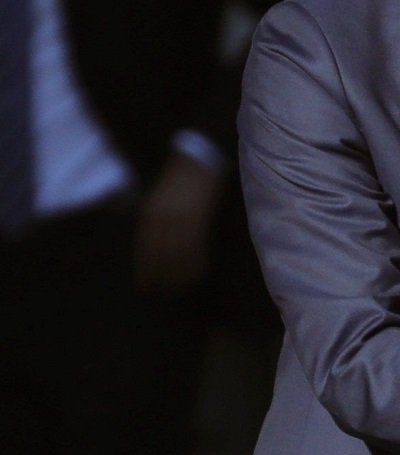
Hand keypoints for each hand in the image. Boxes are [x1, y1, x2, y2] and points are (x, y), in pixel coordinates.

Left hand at [134, 152, 221, 292]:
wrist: (199, 160)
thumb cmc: (178, 182)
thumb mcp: (159, 201)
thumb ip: (155, 222)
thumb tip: (152, 248)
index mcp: (151, 213)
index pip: (145, 248)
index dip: (145, 268)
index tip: (143, 286)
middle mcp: (164, 218)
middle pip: (160, 255)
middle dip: (160, 276)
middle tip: (160, 294)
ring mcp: (183, 219)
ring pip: (179, 254)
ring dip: (179, 274)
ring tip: (179, 290)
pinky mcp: (201, 219)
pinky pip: (198, 247)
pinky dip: (197, 262)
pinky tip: (197, 273)